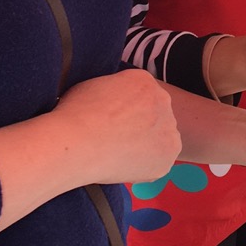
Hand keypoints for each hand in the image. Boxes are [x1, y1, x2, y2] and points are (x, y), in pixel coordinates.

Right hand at [54, 69, 181, 184]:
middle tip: (118, 139)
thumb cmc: (76, 114)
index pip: (141, 95)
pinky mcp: (169, 155)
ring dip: (146, 144)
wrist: (78, 142)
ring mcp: (169, 128)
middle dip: (140, 125)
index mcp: (144, 80)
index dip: (126, 110)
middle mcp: (163, 100)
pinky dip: (146, 165)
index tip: (113, 121)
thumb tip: (112, 100)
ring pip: (161, 137)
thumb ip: (113, 90)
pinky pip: (159, 161)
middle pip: (155, 113)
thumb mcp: (93, 85)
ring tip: (120, 154)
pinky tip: (125, 165)